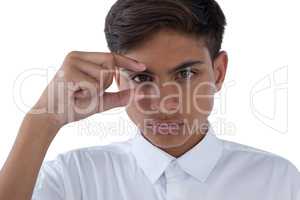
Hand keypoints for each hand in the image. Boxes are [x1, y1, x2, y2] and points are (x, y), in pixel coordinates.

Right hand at [30, 51, 145, 128]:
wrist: (50, 118)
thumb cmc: (74, 107)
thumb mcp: (100, 100)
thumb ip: (118, 96)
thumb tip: (138, 94)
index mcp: (83, 58)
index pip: (110, 56)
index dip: (127, 62)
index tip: (142, 66)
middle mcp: (76, 55)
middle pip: (111, 64)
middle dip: (107, 83)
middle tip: (87, 92)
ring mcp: (72, 61)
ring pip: (104, 75)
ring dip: (97, 91)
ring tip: (79, 94)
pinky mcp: (69, 71)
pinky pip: (95, 85)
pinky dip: (90, 95)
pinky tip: (75, 96)